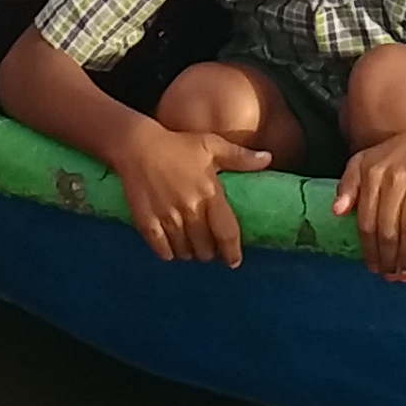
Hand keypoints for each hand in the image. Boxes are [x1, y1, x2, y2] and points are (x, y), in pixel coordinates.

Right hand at [109, 119, 272, 265]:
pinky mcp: (146, 222)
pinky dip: (169, 253)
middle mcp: (190, 209)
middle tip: (209, 248)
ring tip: (191, 248)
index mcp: (209, 193)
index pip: (226, 233)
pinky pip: (161, 249)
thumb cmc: (178, 144)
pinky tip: (171, 248)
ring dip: (190, 253)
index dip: (232, 252)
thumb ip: (240, 157)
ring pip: (184, 251)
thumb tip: (268, 159)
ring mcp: (167, 217)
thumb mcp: (211, 145)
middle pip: (205, 248)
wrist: (137, 145)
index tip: (234, 261)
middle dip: (209, 253)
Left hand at [333, 129, 405, 282]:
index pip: (367, 219)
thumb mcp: (364, 163)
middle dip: (389, 257)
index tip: (373, 268)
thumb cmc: (394, 158)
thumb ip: (348, 185)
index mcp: (373, 171)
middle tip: (391, 277)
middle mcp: (396, 173)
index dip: (369, 248)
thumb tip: (336, 212)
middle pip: (389, 226)